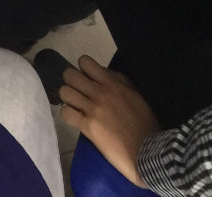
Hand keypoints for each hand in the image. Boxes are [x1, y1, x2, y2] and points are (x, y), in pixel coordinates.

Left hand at [59, 56, 159, 186]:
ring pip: (64, 92)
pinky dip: (68, 114)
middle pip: (69, 75)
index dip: (83, 69)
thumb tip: (103, 72)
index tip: (88, 79)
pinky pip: (66, 113)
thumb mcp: (136, 94)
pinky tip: (76, 118)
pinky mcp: (88, 127)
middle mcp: (100, 93)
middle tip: (78, 91)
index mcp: (112, 83)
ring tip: (75, 104)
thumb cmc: (146, 123)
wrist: (148, 151)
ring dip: (68, 98)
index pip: (85, 62)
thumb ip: (119, 80)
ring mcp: (92, 110)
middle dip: (71, 81)